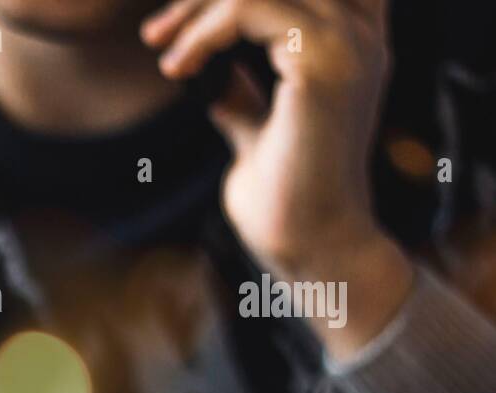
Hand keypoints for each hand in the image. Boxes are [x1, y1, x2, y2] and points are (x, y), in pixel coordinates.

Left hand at [142, 0, 413, 357]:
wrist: (310, 246)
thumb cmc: (285, 201)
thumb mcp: (256, 131)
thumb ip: (243, 95)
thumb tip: (212, 76)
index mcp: (349, 42)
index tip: (170, 32)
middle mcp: (359, 32)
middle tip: (155, 33)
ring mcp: (348, 42)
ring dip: (199, 7)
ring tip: (162, 47)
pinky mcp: (325, 63)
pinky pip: (249, 7)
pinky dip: (203, 32)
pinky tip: (177, 69)